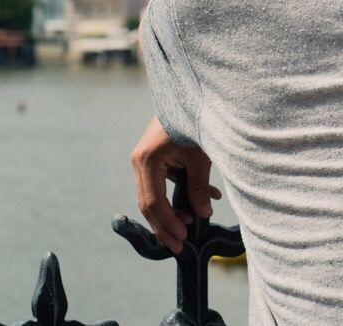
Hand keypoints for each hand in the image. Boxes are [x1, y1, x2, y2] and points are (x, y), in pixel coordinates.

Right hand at [130, 116, 221, 253]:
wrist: (189, 96)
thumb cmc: (193, 123)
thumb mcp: (200, 158)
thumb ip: (200, 188)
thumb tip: (203, 214)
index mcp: (147, 161)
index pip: (154, 203)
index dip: (167, 225)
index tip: (182, 240)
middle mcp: (139, 161)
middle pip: (148, 203)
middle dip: (165, 226)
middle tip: (180, 245)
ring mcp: (143, 159)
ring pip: (153, 195)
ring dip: (171, 212)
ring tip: (189, 225)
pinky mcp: (153, 157)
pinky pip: (161, 183)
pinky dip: (177, 195)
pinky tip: (199, 203)